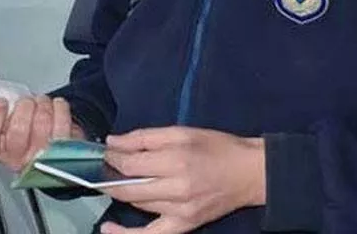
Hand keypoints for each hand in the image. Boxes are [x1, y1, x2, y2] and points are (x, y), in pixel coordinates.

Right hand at [0, 96, 84, 171]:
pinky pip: (62, 123)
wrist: (58, 154)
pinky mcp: (66, 150)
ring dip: (44, 104)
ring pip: (42, 123)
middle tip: (28, 100)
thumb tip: (8, 98)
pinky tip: (58, 105)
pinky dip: (60, 107)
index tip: (2, 101)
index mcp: (1, 153)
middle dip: (25, 105)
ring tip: (43, 101)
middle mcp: (21, 159)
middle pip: (18, 129)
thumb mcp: (10, 128)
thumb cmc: (31, 138)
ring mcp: (43, 157)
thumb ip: (4, 115)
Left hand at [100, 127, 265, 233]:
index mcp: (178, 159)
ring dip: (121, 192)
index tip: (107, 152)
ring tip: (117, 181)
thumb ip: (147, 136)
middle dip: (111, 175)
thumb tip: (113, 142)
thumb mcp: (184, 132)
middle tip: (106, 166)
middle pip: (129, 186)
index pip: (131, 164)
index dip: (113, 158)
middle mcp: (177, 187)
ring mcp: (180, 210)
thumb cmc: (219, 147)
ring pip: (137, 204)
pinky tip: (107, 228)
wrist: (250, 173)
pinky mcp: (185, 225)